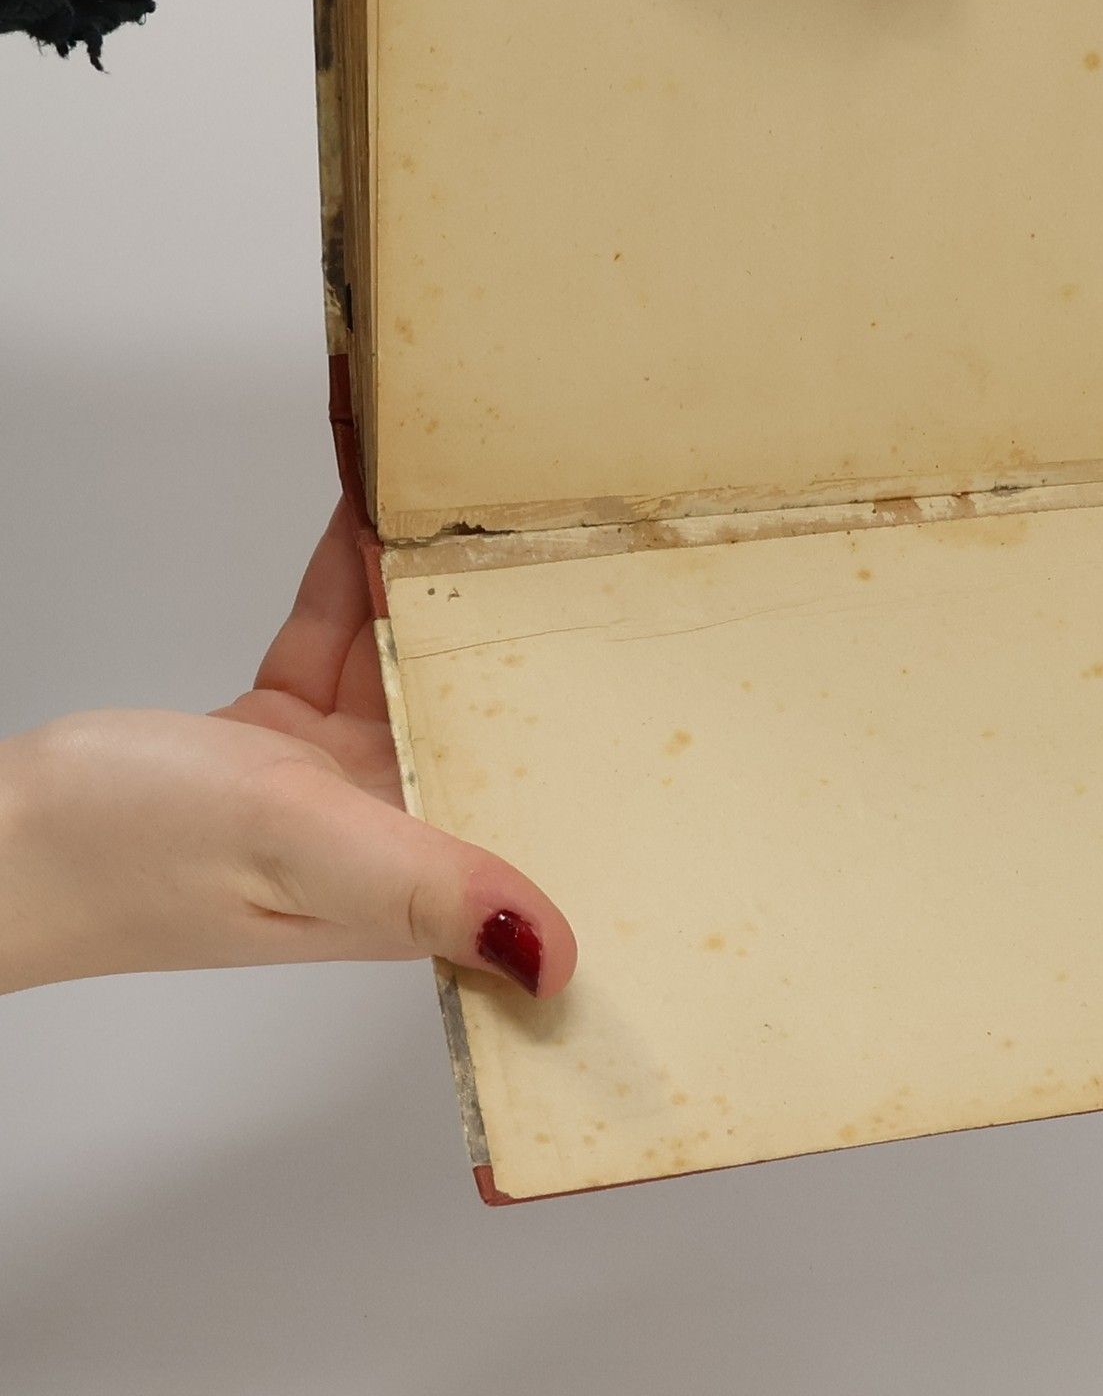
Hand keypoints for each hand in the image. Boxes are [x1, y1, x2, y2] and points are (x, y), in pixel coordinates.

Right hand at [0, 501, 575, 997]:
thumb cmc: (120, 856)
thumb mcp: (297, 845)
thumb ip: (425, 884)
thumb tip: (552, 959)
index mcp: (411, 882)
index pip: (527, 804)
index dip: (579, 737)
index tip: (625, 655)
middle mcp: (386, 829)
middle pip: (477, 716)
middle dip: (512, 634)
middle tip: (557, 536)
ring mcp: (329, 780)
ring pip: (404, 662)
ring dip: (426, 589)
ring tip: (471, 501)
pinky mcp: (274, 738)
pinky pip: (334, 642)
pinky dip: (350, 584)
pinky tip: (372, 521)